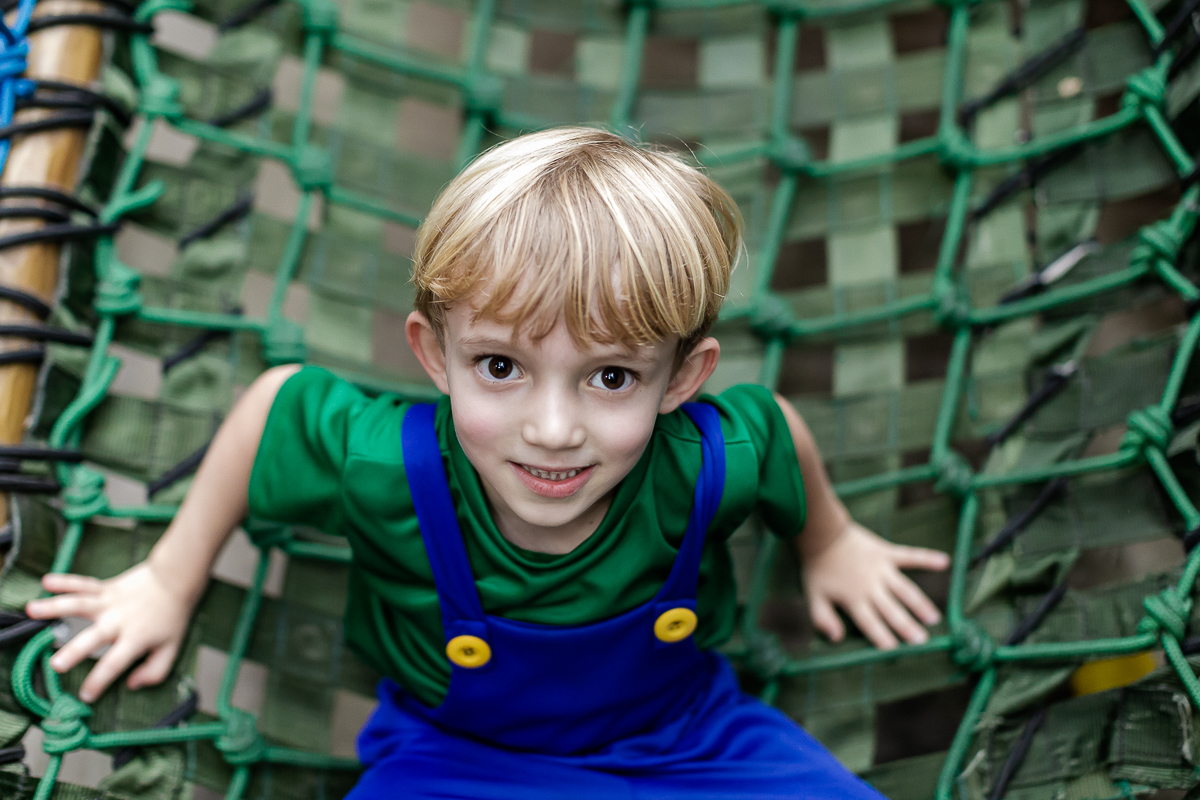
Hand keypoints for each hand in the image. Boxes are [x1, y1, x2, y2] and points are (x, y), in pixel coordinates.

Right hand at [24, 561, 195, 701]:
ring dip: (55, 607)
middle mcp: (118, 621)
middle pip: (92, 638)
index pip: (114, 665)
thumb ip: (155, 671)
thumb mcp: (172, 648)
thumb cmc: (172, 615)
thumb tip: (132, 684)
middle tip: (55, 665)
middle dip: (73, 652)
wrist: (176, 579)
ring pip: (79, 605)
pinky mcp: (106, 588)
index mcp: (135, 639)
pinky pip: (83, 584)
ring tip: (33, 611)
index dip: (99, 682)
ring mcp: (110, 602)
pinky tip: (47, 582)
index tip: (85, 695)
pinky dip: (65, 581)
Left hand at [801, 522, 949, 649]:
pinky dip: (927, 558)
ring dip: (920, 604)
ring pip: (905, 590)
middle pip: (892, 611)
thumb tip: (836, 639)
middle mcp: (871, 586)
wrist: (821, 533)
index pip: (870, 623)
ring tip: (934, 618)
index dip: (882, 638)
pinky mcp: (886, 552)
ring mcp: (881, 569)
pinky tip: (944, 561)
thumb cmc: (818, 568)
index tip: (895, 651)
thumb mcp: (813, 596)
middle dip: (907, 627)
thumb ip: (822, 618)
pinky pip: (910, 555)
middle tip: (923, 641)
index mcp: (853, 599)